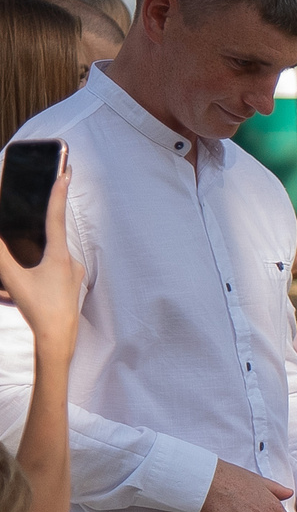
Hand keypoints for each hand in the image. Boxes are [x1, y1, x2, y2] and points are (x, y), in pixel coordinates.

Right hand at [0, 161, 81, 361]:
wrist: (59, 340)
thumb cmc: (39, 310)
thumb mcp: (13, 280)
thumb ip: (0, 255)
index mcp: (59, 256)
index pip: (57, 217)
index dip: (58, 192)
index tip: (66, 171)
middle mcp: (70, 261)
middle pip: (50, 235)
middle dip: (35, 229)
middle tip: (32, 219)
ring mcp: (73, 273)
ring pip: (50, 254)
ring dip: (33, 255)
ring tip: (23, 274)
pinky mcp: (71, 284)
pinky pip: (54, 267)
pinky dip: (39, 266)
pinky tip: (29, 281)